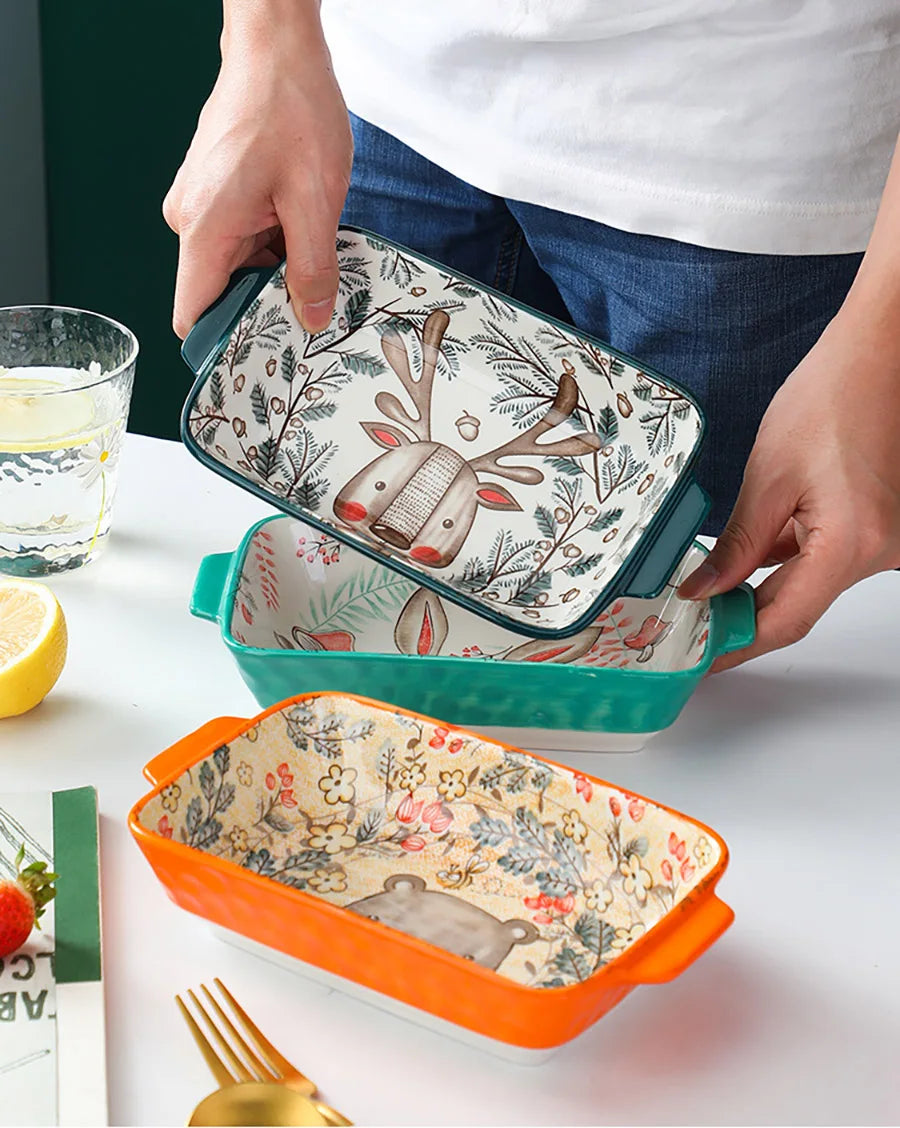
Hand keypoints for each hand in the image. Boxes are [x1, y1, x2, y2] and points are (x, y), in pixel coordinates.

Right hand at [163, 4, 351, 337]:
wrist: (276, 47)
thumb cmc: (291, 109)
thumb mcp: (316, 200)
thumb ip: (313, 268)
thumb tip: (312, 319)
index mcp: (205, 229)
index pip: (192, 314)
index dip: (223, 344)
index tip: (263, 358)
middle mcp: (191, 222)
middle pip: (220, 294)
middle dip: (264, 306)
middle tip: (314, 311)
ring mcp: (201, 207)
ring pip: (236, 268)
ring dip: (275, 273)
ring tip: (315, 262)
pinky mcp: (216, 195)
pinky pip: (241, 241)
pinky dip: (273, 247)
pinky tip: (304, 236)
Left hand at [678, 312, 899, 670]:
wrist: (880, 355)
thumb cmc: (833, 397)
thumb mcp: (769, 476)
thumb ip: (738, 545)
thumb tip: (704, 590)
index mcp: (851, 545)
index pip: (785, 620)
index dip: (737, 646)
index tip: (699, 660)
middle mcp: (879, 552)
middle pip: (800, 607)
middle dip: (742, 622)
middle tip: (691, 631)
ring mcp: (883, 542)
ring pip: (811, 584)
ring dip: (760, 593)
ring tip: (705, 600)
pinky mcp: (878, 526)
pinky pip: (825, 559)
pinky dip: (785, 564)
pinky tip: (742, 565)